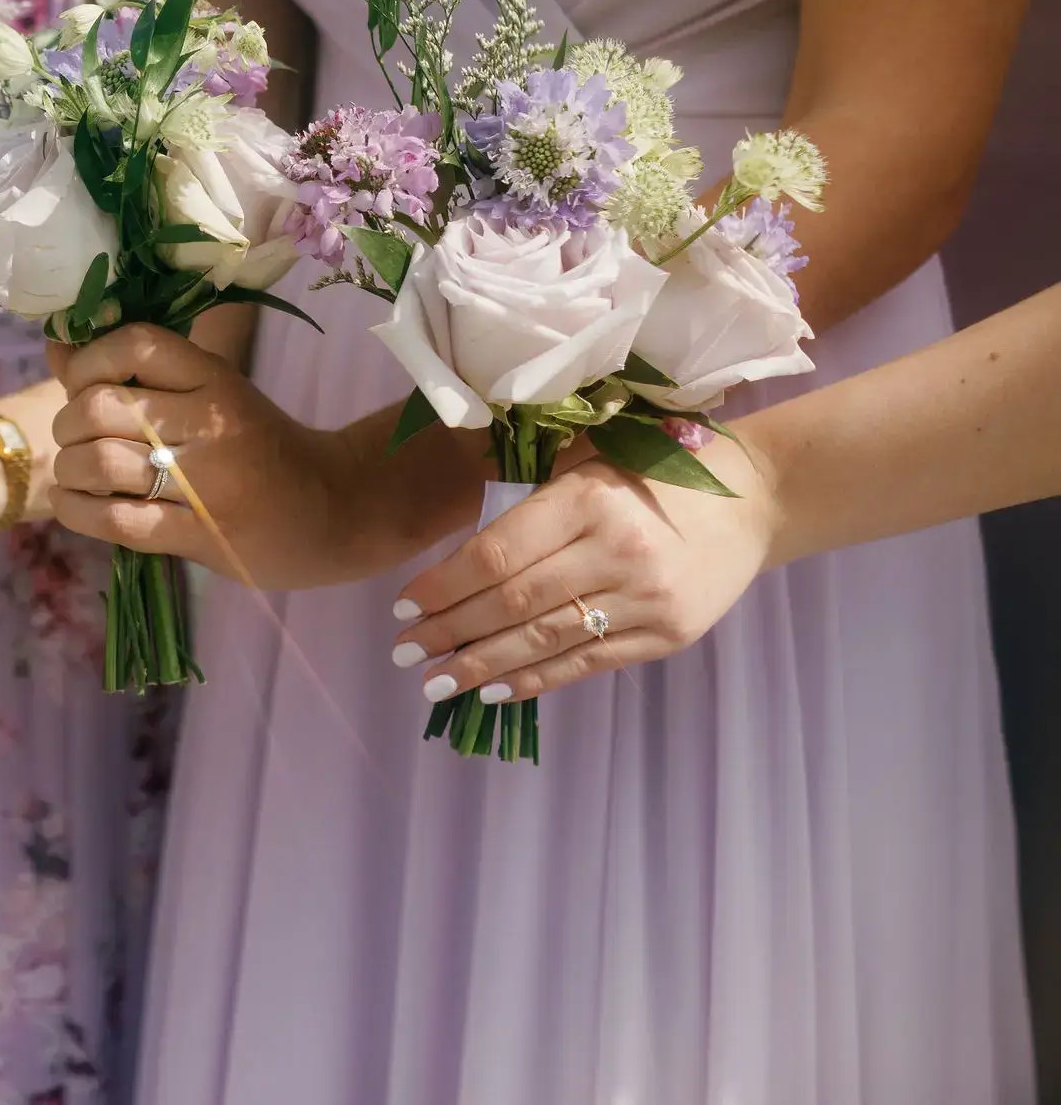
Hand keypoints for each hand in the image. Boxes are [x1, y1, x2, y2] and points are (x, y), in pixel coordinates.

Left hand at [47, 324, 370, 589]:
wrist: (334, 510)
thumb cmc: (258, 446)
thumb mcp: (209, 393)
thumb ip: (134, 373)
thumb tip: (57, 345)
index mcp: (214, 377)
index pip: (134, 345)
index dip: (88, 360)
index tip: (80, 384)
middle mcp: (211, 422)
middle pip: (102, 407)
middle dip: (67, 425)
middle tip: (73, 440)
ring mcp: (208, 482)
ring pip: (102, 463)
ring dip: (69, 470)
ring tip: (74, 476)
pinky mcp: (203, 535)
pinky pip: (119, 520)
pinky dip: (78, 513)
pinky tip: (73, 506)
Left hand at [390, 449, 777, 706]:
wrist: (753, 499)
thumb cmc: (652, 469)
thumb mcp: (586, 464)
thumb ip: (529, 504)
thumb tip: (456, 560)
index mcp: (587, 498)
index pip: (496, 554)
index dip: (442, 586)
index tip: (402, 606)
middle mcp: (616, 550)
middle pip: (513, 603)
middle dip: (450, 631)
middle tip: (405, 651)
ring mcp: (646, 598)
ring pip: (545, 640)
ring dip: (481, 665)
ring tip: (436, 683)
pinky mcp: (668, 635)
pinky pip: (588, 664)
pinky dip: (536, 680)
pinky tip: (493, 691)